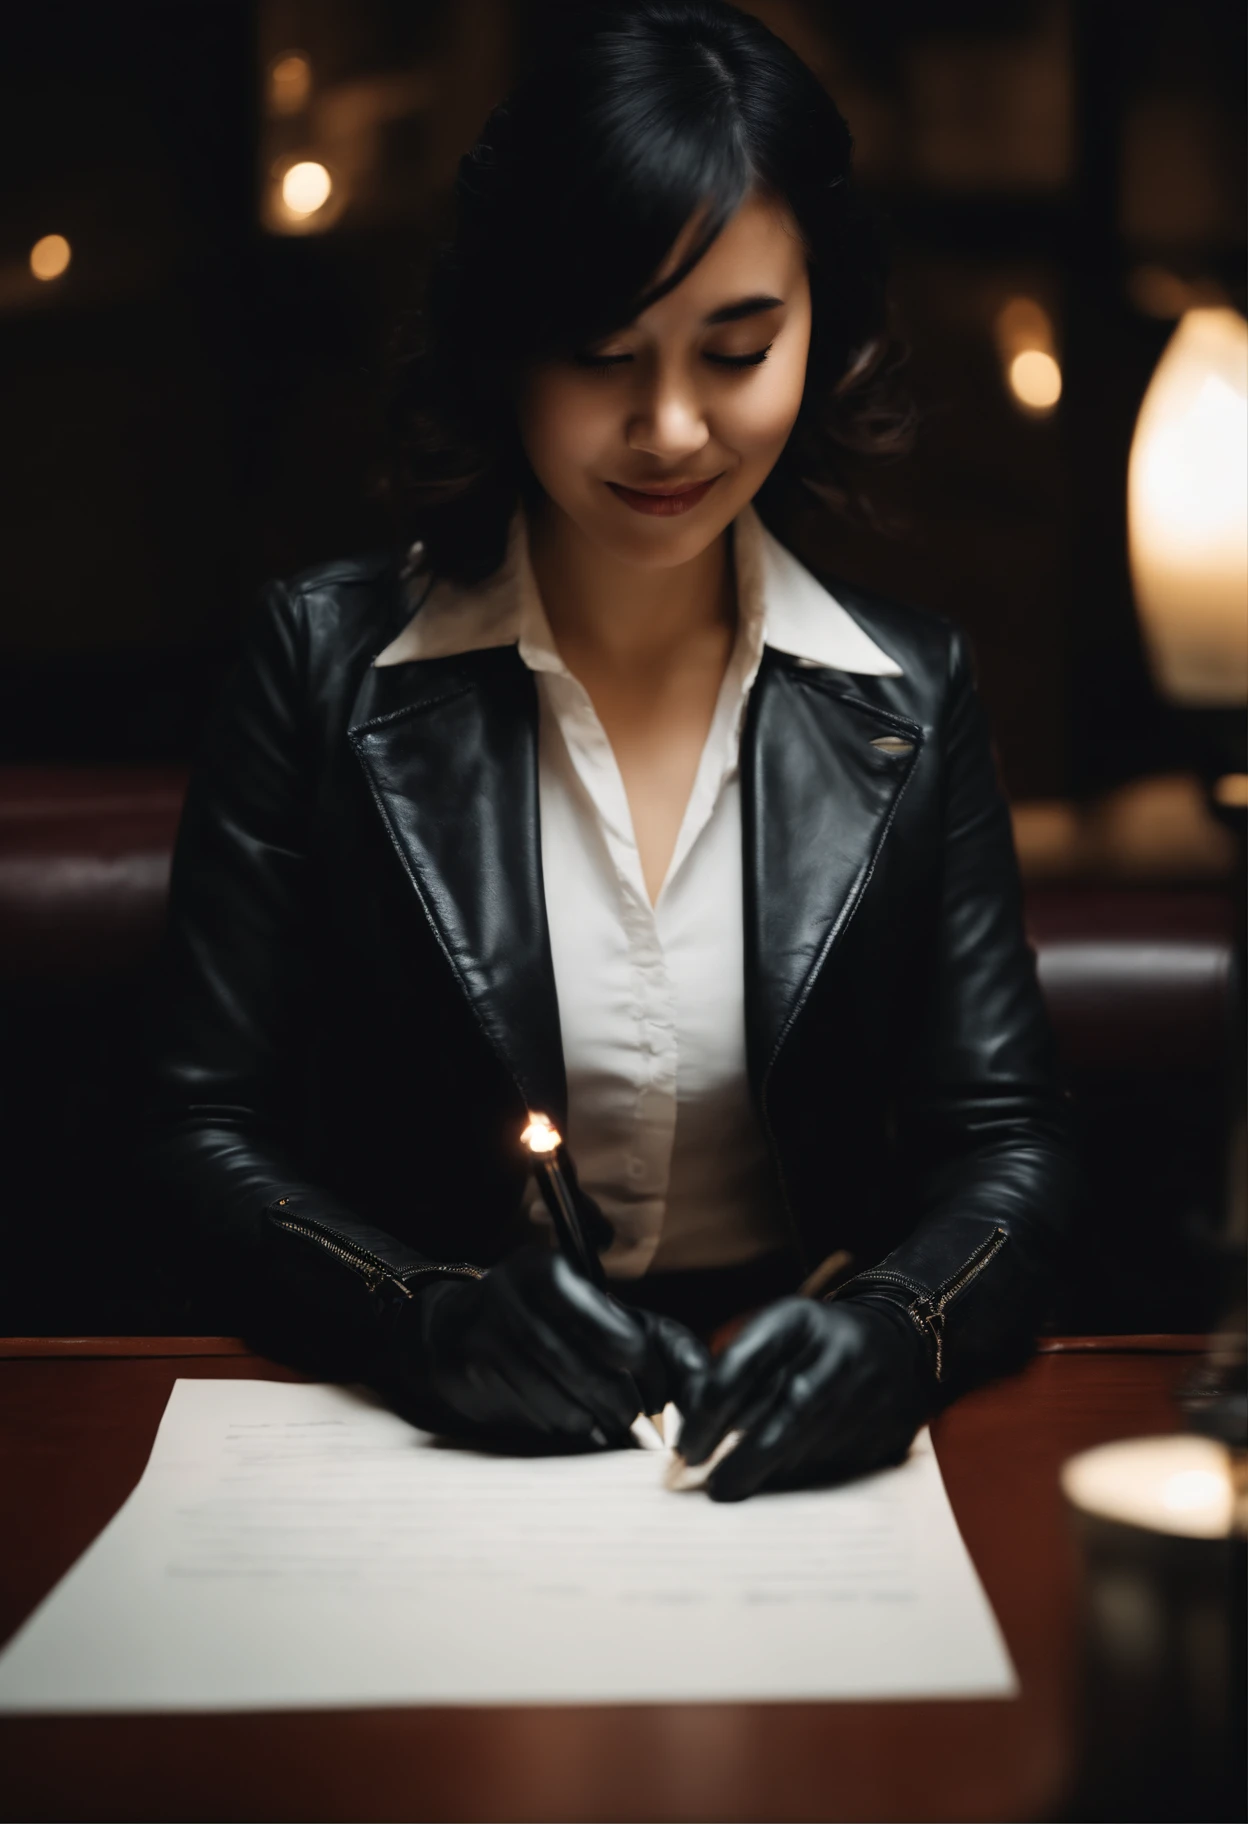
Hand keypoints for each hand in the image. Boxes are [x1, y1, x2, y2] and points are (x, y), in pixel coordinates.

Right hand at [394, 1246, 707, 1451]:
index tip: (664, 1396)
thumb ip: (658, 1335)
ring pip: (569, 1409)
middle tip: (643, 1424)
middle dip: (629, 1410)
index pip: (623, 1339)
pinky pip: (539, 1424)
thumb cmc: (547, 1317)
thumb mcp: (599, 1306)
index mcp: (550, 1272)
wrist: (452, 1328)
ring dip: (599, 1426)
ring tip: (609, 1423)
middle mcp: (515, 1302)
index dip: (653, 1377)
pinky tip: (572, 1421)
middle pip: (598, 1381)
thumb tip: (706, 1381)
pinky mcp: (475, 1383)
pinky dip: (566, 1431)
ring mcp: (490, 1344)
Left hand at [676, 1297, 928, 1501]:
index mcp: (798, 1322)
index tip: (687, 1446)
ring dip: (764, 1474)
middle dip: (737, 1465)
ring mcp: (865, 1401)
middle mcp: (835, 1359)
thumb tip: (694, 1420)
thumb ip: (736, 1367)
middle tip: (711, 1487)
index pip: (738, 1371)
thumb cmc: (817, 1341)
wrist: (900, 1343)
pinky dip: (796, 1477)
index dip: (706, 1416)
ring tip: (738, 1481)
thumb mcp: (777, 1332)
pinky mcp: (883, 1436)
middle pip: (776, 1427)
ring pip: (799, 1456)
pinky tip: (780, 1474)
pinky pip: (826, 1469)